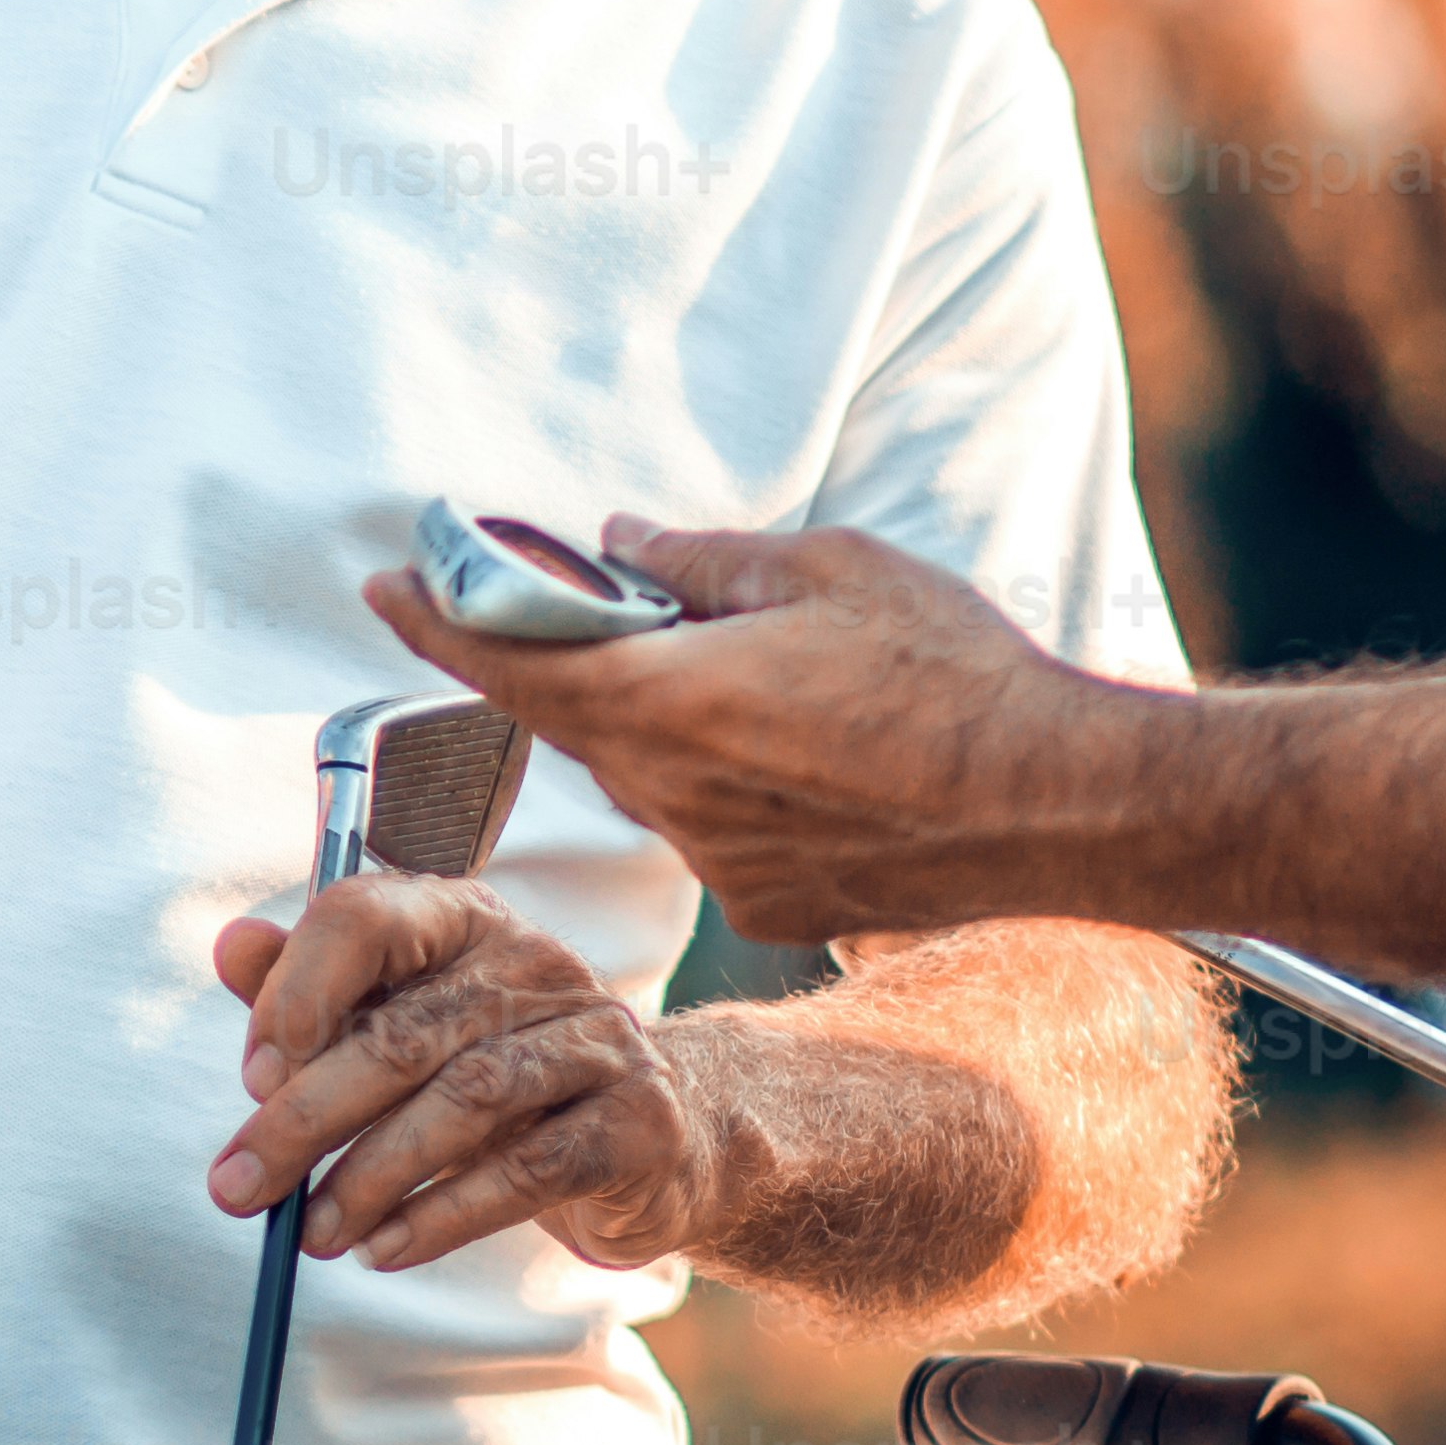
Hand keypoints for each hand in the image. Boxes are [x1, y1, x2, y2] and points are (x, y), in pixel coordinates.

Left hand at [209, 875, 728, 1272]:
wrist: (658, 1134)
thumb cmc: (503, 1075)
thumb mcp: (405, 1025)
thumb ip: (317, 990)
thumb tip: (231, 946)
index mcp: (464, 921)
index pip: (368, 917)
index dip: (299, 993)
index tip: (251, 1080)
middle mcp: (536, 962)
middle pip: (405, 1034)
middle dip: (308, 1118)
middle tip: (241, 1188)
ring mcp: (599, 1038)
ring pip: (467, 1100)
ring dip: (373, 1176)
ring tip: (316, 1233)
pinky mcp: (636, 1121)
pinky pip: (530, 1169)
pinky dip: (446, 1215)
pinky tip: (388, 1248)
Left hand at [367, 520, 1135, 947]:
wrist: (1060, 802)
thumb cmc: (958, 672)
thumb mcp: (829, 570)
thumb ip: (704, 562)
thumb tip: (622, 545)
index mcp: (675, 700)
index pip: (513, 661)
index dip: (439, 623)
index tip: (385, 586)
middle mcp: (676, 793)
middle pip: (576, 719)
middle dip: (563, 663)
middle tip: (570, 608)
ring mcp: (716, 859)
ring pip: (646, 776)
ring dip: (658, 724)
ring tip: (748, 681)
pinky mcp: (761, 900)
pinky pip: (705, 827)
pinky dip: (721, 782)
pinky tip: (801, 754)